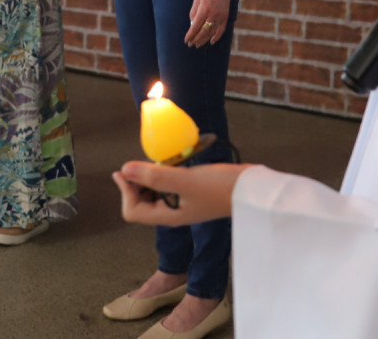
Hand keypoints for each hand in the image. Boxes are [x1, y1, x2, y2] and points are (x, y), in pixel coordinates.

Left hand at [113, 162, 248, 227]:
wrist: (252, 189)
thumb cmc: (221, 187)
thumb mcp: (185, 180)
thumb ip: (154, 176)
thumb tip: (125, 169)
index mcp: (169, 216)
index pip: (132, 211)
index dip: (125, 191)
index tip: (125, 170)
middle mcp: (172, 212)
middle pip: (139, 202)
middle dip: (135, 183)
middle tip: (140, 163)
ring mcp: (181, 202)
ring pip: (152, 191)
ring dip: (149, 176)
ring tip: (158, 162)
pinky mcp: (190, 192)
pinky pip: (167, 184)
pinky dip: (163, 172)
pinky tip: (171, 162)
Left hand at [184, 0, 236, 45]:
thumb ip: (194, 12)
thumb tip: (192, 24)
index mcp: (204, 10)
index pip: (195, 27)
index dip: (190, 35)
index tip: (186, 40)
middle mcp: (213, 15)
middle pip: (203, 32)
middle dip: (196, 39)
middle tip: (191, 44)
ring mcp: (220, 16)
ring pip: (212, 33)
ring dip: (204, 40)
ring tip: (198, 44)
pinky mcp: (226, 16)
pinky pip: (221, 30)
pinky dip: (217, 37)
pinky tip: (212, 42)